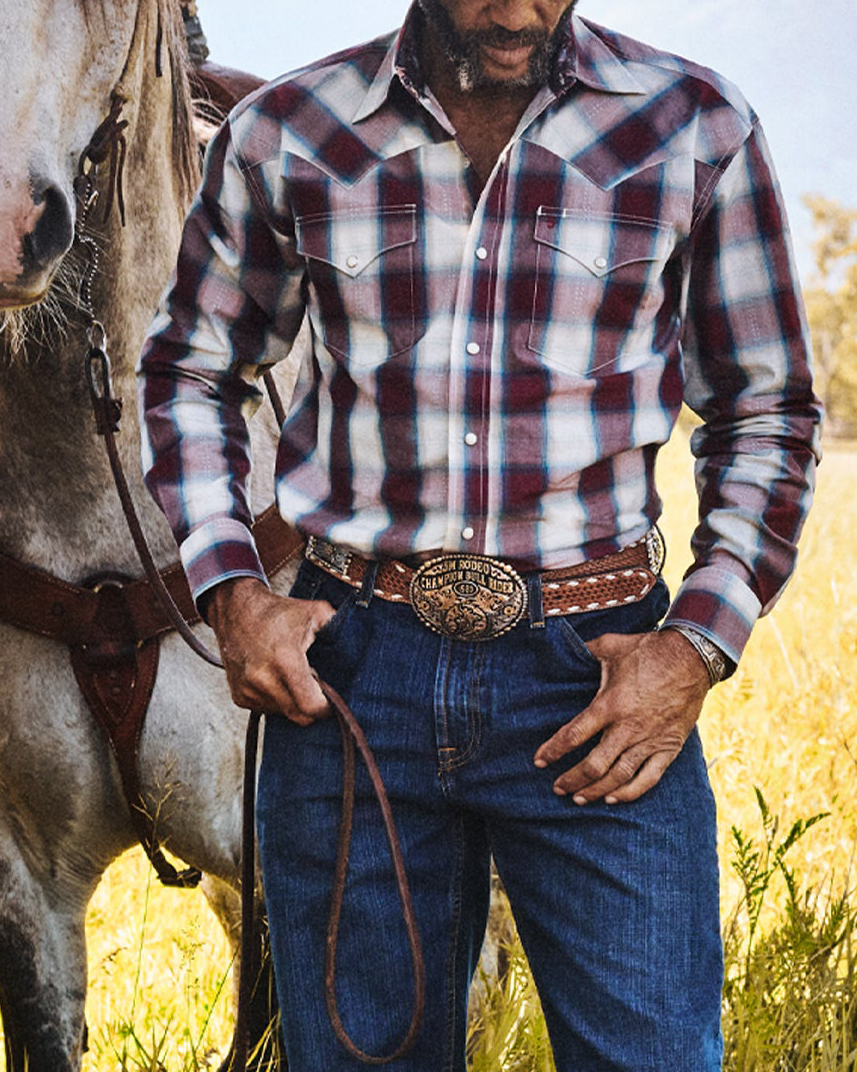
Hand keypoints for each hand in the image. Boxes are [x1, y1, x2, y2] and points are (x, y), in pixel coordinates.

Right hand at [207, 576, 335, 724]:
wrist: (236, 610)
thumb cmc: (278, 613)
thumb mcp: (315, 612)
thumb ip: (338, 628)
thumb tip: (359, 641)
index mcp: (285, 660)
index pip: (310, 706)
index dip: (325, 707)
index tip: (330, 698)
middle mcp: (263, 678)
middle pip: (299, 715)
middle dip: (311, 705)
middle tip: (313, 683)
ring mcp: (248, 689)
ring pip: (283, 713)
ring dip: (293, 701)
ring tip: (292, 676)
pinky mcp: (239, 696)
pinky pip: (266, 709)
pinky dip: (276, 700)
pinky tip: (276, 678)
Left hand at [533, 628, 710, 803]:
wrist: (692, 657)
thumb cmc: (648, 650)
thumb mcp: (611, 645)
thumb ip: (585, 651)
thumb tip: (565, 648)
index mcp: (610, 704)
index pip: (574, 734)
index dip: (554, 750)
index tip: (539, 761)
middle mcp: (628, 727)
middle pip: (594, 765)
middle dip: (572, 780)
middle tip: (557, 788)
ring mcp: (650, 740)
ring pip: (619, 777)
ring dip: (596, 790)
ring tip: (579, 798)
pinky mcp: (669, 747)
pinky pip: (648, 778)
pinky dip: (630, 793)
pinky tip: (613, 799)